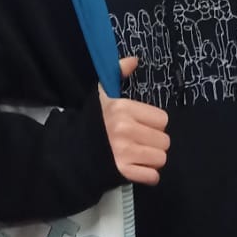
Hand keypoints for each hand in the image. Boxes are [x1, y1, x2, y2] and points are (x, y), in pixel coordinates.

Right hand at [98, 56, 169, 185]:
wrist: (72, 151)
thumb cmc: (93, 122)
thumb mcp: (103, 95)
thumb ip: (118, 74)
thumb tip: (134, 59)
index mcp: (123, 109)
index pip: (162, 119)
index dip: (153, 123)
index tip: (141, 125)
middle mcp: (125, 130)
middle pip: (164, 140)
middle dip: (154, 142)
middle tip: (140, 142)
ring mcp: (124, 153)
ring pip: (161, 158)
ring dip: (152, 158)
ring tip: (139, 154)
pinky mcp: (123, 172)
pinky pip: (153, 176)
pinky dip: (148, 174)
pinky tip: (138, 167)